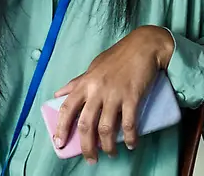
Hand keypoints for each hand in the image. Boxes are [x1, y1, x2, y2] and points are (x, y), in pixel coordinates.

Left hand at [51, 26, 175, 164]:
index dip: (62, 128)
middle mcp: (97, 90)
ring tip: (111, 153)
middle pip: (86, 124)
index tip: (59, 143)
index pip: (67, 108)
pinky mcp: (132, 96)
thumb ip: (77, 82)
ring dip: (108, 146)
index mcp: (86, 83)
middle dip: (86, 146)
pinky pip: (129, 123)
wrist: (145, 45)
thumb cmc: (119, 56)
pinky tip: (131, 144)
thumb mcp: (94, 67)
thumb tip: (59, 94)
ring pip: (106, 128)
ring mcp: (114, 94)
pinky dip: (130, 137)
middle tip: (90, 158)